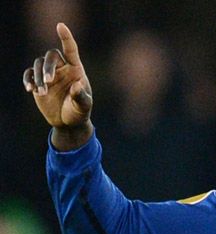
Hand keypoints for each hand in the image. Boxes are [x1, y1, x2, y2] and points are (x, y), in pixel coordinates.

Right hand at [23, 23, 92, 149]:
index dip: (66, 37)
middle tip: (48, 82)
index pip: (71, 49)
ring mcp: (49, 74)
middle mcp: (62, 68)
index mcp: (76, 69)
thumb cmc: (79, 112)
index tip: (60, 26)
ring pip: (38, 64)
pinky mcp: (38, 82)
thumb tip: (76, 85)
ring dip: (38, 77)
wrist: (68, 122)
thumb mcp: (84, 106)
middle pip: (51, 56)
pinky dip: (28, 79)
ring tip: (41, 93)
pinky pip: (29, 74)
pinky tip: (30, 89)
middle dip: (48, 67)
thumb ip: (81, 96)